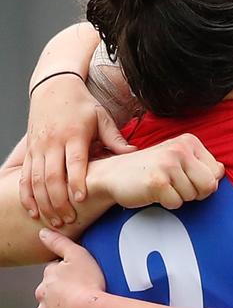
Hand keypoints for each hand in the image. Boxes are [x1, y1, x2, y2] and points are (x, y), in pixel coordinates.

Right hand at [22, 75, 134, 225]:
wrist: (54, 87)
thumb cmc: (82, 104)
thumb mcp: (101, 117)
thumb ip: (115, 137)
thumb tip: (133, 153)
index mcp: (74, 135)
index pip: (74, 163)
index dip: (76, 182)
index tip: (80, 200)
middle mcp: (53, 142)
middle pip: (51, 176)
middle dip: (58, 201)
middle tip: (68, 219)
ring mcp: (39, 148)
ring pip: (36, 180)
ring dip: (43, 203)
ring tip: (54, 220)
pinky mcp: (30, 151)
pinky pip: (24, 177)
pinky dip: (26, 195)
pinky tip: (32, 210)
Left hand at [35, 229, 105, 307]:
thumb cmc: (86, 283)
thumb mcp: (77, 254)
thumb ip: (59, 242)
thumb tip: (43, 233)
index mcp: (48, 277)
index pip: (54, 272)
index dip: (68, 272)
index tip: (80, 275)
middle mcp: (42, 296)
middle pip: (52, 291)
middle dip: (63, 291)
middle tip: (83, 291)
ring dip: (64, 307)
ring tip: (82, 306)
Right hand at [96, 133, 223, 208]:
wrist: (114, 174)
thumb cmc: (149, 169)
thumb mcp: (177, 160)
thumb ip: (201, 164)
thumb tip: (221, 171)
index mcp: (189, 141)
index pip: (217, 171)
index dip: (204, 183)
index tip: (185, 178)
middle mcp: (180, 149)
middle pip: (209, 185)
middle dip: (195, 193)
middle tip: (175, 187)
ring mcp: (168, 164)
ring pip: (192, 196)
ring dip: (178, 197)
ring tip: (162, 186)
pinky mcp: (158, 182)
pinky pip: (177, 204)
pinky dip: (166, 204)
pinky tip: (154, 193)